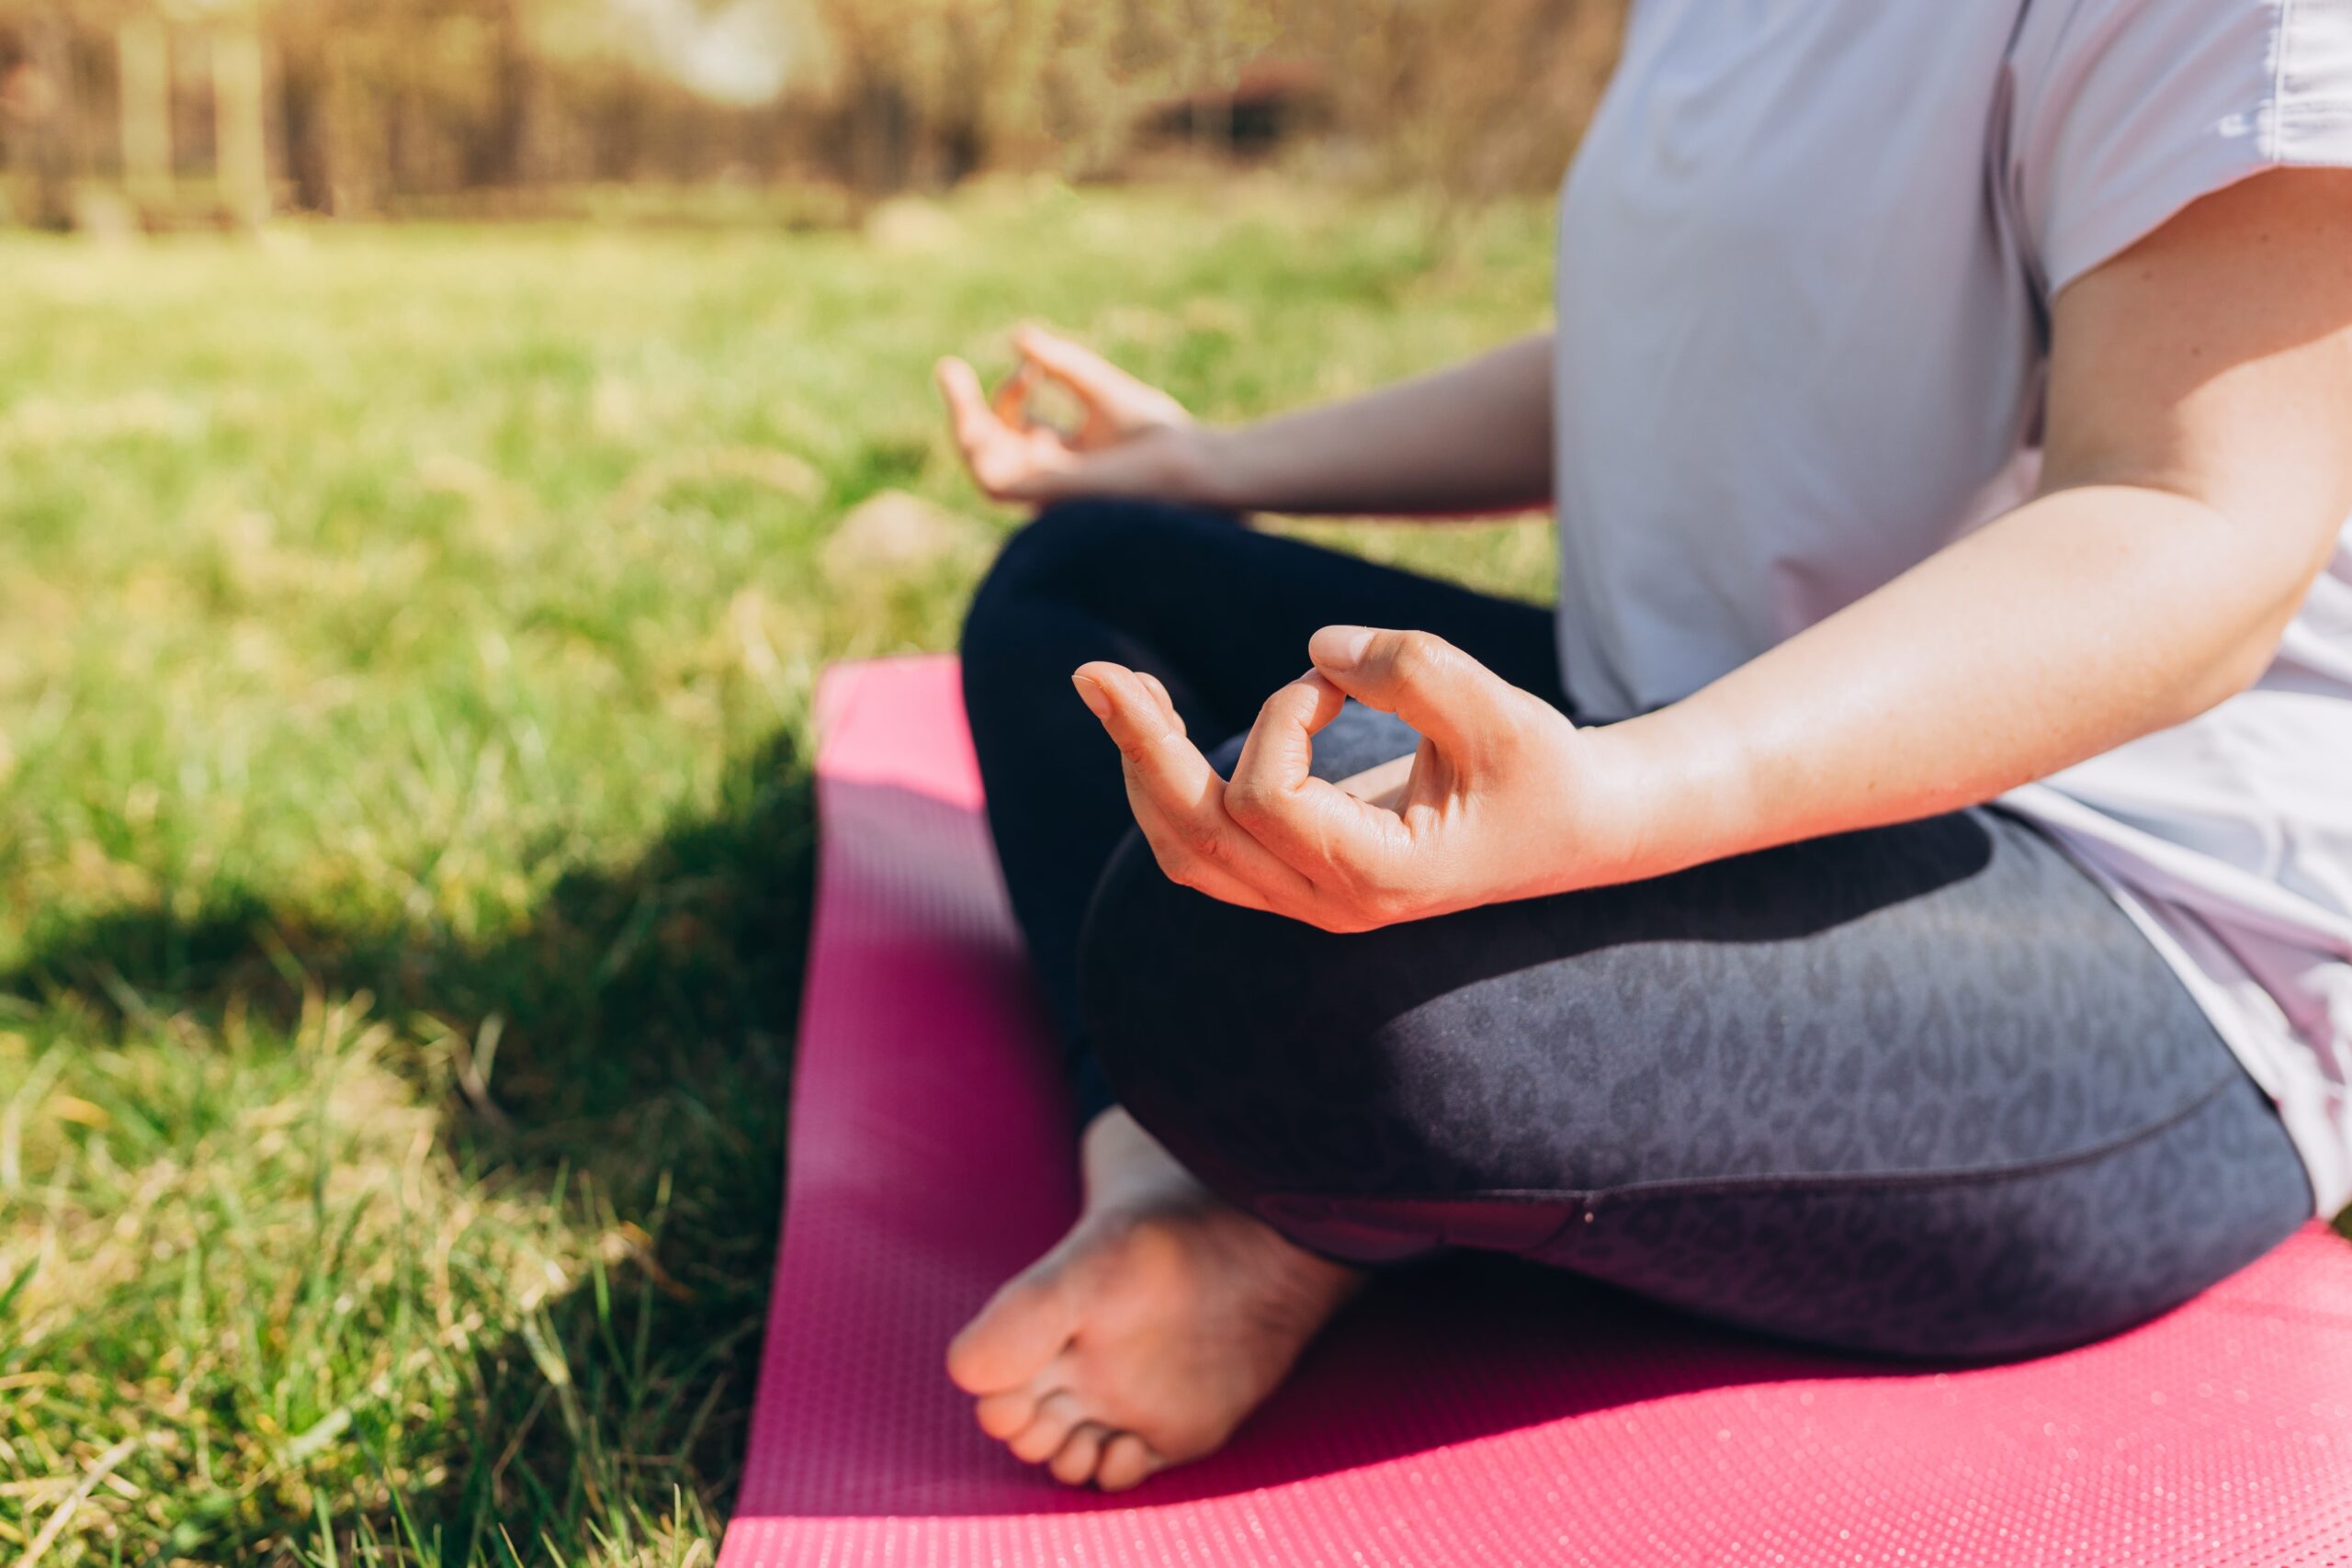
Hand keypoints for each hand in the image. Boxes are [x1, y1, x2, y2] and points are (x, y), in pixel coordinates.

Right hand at [936, 325, 1195, 504]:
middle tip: (945, 367)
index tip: (1031, 365)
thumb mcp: (1095, 386)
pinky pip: (993, 483)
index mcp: (1063, 454)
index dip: (1008, 393)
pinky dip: (976, 451)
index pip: (1012, 428)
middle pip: (989, 446)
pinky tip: (975, 417)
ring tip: (953, 381)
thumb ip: (1059, 363)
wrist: (1184, 464)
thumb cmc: (1155, 434)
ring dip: (962, 424)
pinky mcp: (1044, 497)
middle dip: (963, 409)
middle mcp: (1049, 475)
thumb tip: (1019, 336)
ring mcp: (1044, 490)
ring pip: (983, 464)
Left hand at [1072, 628, 1657, 931]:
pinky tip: (1161, 727)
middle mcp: (1328, 902)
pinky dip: (1168, 787)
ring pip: (1184, 850)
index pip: (1267, 800)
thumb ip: (1412, 667)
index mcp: (1375, 878)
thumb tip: (1320, 646)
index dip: (1283, 716)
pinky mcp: (1298, 875)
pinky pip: (1204, 846)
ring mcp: (1307, 898)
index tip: (1339, 678)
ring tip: (1119, 689)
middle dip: (1140, 749)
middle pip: (1194, 838)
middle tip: (1092, 672)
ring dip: (1144, 767)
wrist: (1574, 825)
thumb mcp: (1497, 708)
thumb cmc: (1541, 767)